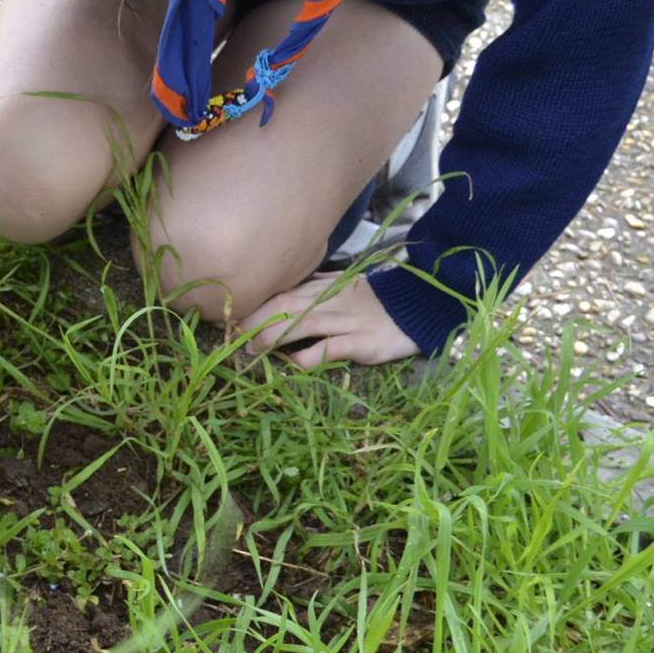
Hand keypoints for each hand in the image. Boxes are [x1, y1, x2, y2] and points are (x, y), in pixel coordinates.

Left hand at [244, 273, 420, 369]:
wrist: (420, 305)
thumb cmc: (377, 299)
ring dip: (271, 339)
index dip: (255, 306)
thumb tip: (283, 292)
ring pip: (299, 325)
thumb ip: (314, 288)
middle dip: (254, 322)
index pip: (281, 293)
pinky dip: (304, 358)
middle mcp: (329, 301)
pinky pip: (326, 350)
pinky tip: (291, 365)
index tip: (233, 320)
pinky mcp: (359, 342)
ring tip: (253, 351)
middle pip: (283, 306)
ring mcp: (344, 321)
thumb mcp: (344, 286)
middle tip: (234, 339)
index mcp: (323, 287)